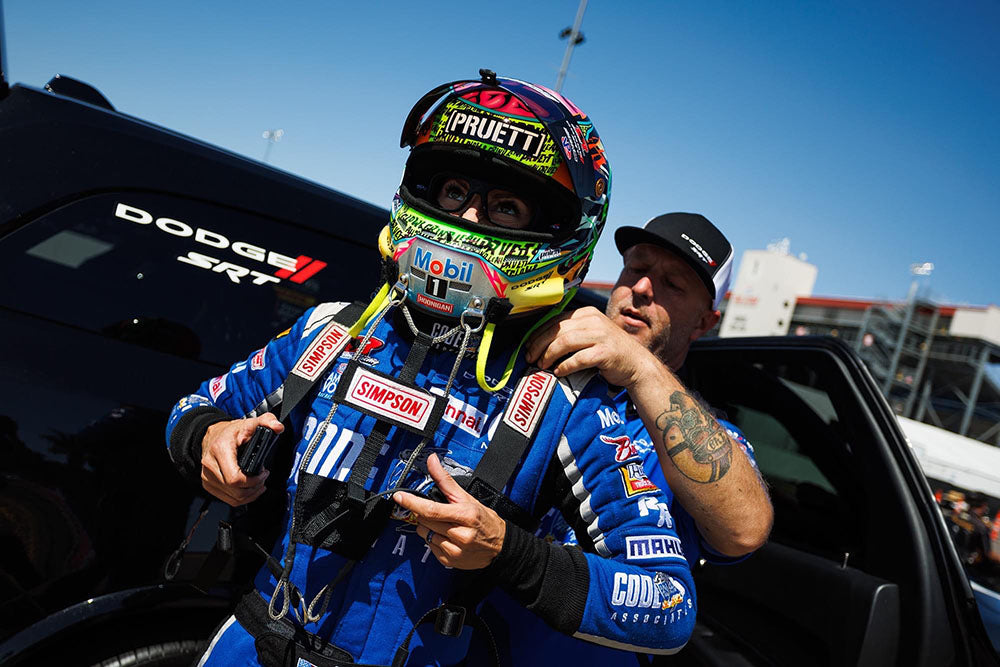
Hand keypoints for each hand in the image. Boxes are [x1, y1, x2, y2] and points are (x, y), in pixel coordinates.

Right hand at [200, 413, 282, 505]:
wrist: (212, 435)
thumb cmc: (231, 432)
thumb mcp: (250, 422)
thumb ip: (267, 421)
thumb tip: (278, 427)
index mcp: (220, 450)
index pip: (235, 478)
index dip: (253, 481)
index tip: (263, 473)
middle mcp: (211, 465)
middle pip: (235, 490)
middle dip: (254, 487)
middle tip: (263, 478)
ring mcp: (207, 477)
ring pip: (233, 498)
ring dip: (250, 494)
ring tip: (259, 483)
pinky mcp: (209, 484)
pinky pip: (228, 499)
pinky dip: (242, 498)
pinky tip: (250, 489)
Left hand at [392, 454, 505, 569]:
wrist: (500, 546)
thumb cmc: (483, 519)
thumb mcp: (466, 497)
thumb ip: (445, 480)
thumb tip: (432, 461)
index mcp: (465, 516)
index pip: (431, 510)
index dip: (412, 503)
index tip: (399, 497)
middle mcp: (460, 535)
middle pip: (425, 522)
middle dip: (424, 514)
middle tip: (437, 512)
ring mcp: (455, 551)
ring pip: (425, 535)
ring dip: (429, 528)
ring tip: (445, 526)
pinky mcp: (450, 561)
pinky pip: (430, 548)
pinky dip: (434, 540)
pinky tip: (447, 537)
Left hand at [524, 306, 655, 387]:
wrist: (637, 364)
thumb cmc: (609, 352)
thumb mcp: (591, 334)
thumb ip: (572, 333)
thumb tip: (540, 341)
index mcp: (587, 313)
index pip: (556, 320)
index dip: (538, 333)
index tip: (528, 346)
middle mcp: (594, 320)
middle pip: (557, 330)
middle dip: (539, 344)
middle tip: (530, 358)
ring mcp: (601, 335)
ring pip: (565, 342)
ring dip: (549, 354)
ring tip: (541, 365)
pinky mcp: (606, 352)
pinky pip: (579, 358)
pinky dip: (566, 366)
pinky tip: (559, 372)